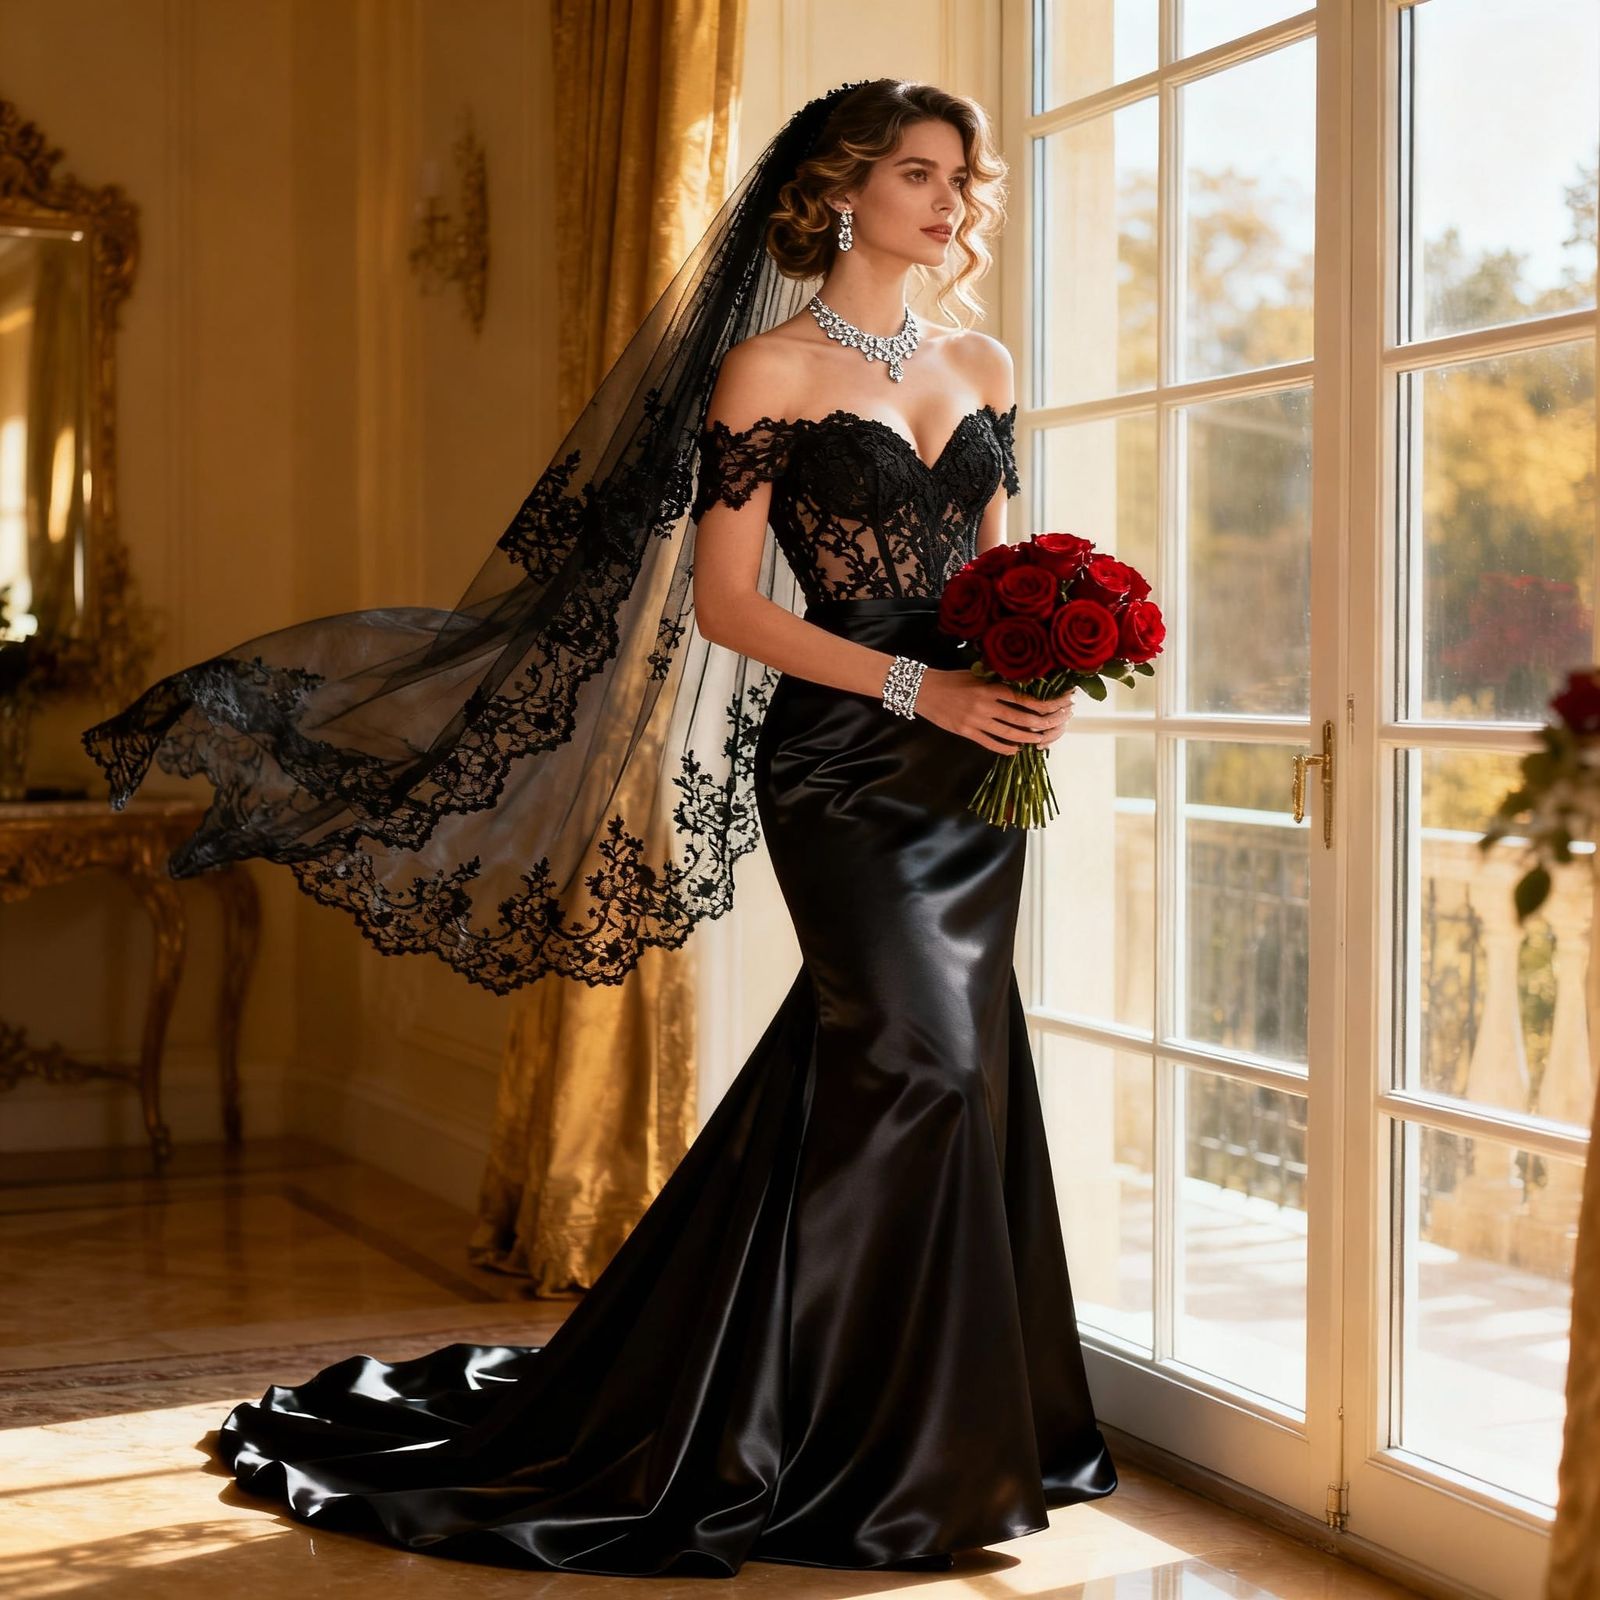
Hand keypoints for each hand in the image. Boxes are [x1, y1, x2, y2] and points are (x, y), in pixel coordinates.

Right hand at [912, 669, 1076, 755]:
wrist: (922, 690)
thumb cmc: (951, 679)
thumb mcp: (976, 674)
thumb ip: (997, 680)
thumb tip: (1024, 685)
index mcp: (990, 687)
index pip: (1025, 697)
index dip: (1045, 703)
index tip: (1059, 704)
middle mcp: (985, 704)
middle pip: (1022, 717)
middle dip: (1043, 723)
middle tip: (1056, 725)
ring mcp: (975, 720)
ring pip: (1009, 733)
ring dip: (1028, 738)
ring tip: (1040, 740)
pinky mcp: (966, 732)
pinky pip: (990, 742)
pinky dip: (1005, 748)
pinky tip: (1016, 750)